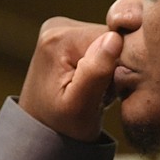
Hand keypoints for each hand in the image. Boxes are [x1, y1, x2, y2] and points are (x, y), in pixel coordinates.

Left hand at [19, 17, 122, 141]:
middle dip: (115, 64)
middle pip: (110, 35)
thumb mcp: (79, 107)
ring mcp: (60, 28)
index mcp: (59, 40)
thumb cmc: (61, 127)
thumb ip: (95, 72)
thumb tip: (114, 37)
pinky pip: (100, 43)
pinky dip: (103, 64)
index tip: (109, 89)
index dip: (121, 63)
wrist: (38, 133)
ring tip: (96, 90)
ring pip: (108, 40)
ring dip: (110, 66)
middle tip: (101, 92)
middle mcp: (57, 27)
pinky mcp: (66, 35)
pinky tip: (92, 81)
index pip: (113, 37)